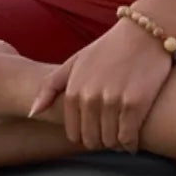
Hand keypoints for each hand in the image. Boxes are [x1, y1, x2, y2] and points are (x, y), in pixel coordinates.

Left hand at [28, 21, 174, 152]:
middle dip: (101, 140)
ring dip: (117, 142)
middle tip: (112, 131)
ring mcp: (113, 101)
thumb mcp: (76, 61)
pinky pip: (128, 139)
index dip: (86, 135)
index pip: (74, 133)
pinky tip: (134, 136)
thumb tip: (32, 114)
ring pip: (110, 142)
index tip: (97, 128)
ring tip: (123, 131)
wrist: (144, 32)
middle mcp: (90, 97)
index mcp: (74, 89)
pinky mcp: (135, 104)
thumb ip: (51, 86)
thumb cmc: (109, 48)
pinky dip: (130, 143)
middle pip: (92, 140)